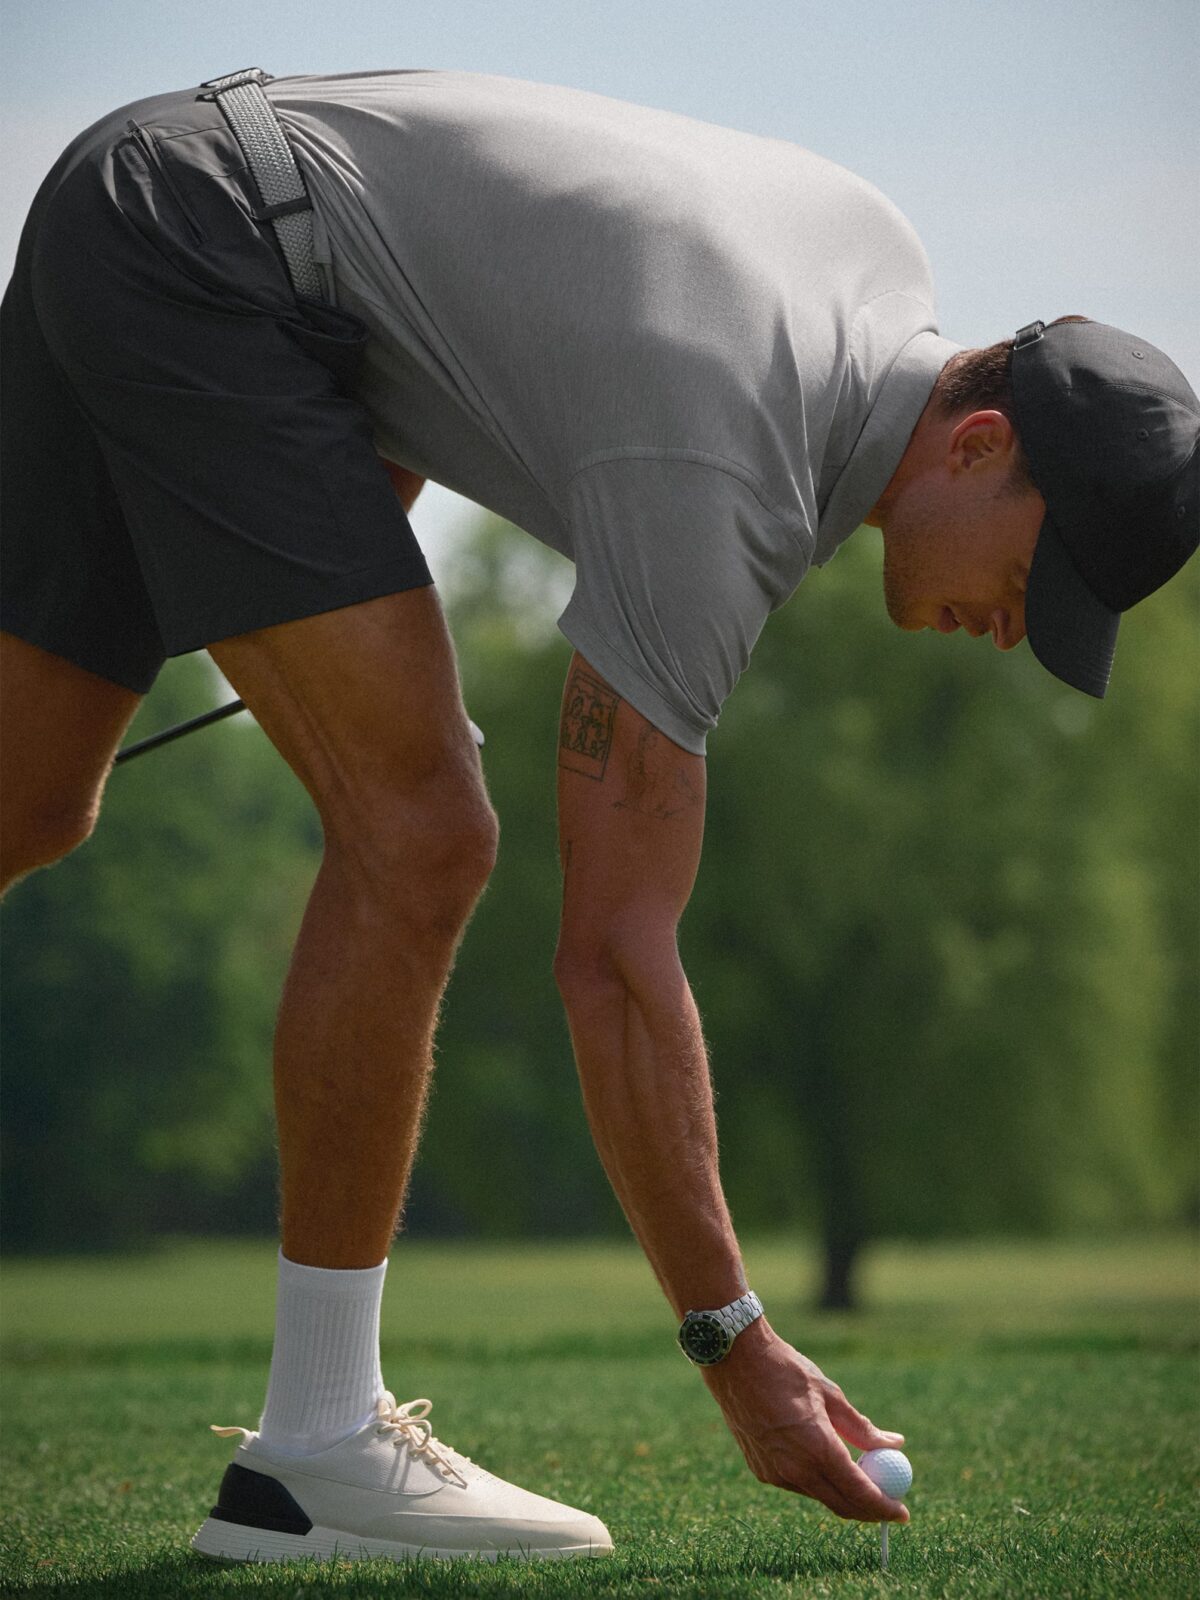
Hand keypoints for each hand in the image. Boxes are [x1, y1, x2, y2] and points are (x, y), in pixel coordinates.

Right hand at [700, 1320, 910, 1522]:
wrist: (734, 1361)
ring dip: (842, 1492)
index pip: (860, 1493)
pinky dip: (816, 1479)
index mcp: (818, 1447)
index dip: (884, 1507)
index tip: (903, 1512)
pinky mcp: (761, 1470)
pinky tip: (820, 1458)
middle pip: (841, 1505)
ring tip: (858, 1473)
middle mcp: (795, 1469)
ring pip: (819, 1494)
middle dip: (868, 1510)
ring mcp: (775, 1473)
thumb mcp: (830, 1394)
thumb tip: (895, 1444)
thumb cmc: (785, 1370)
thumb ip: (862, 1428)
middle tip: (887, 1504)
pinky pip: (798, 1484)